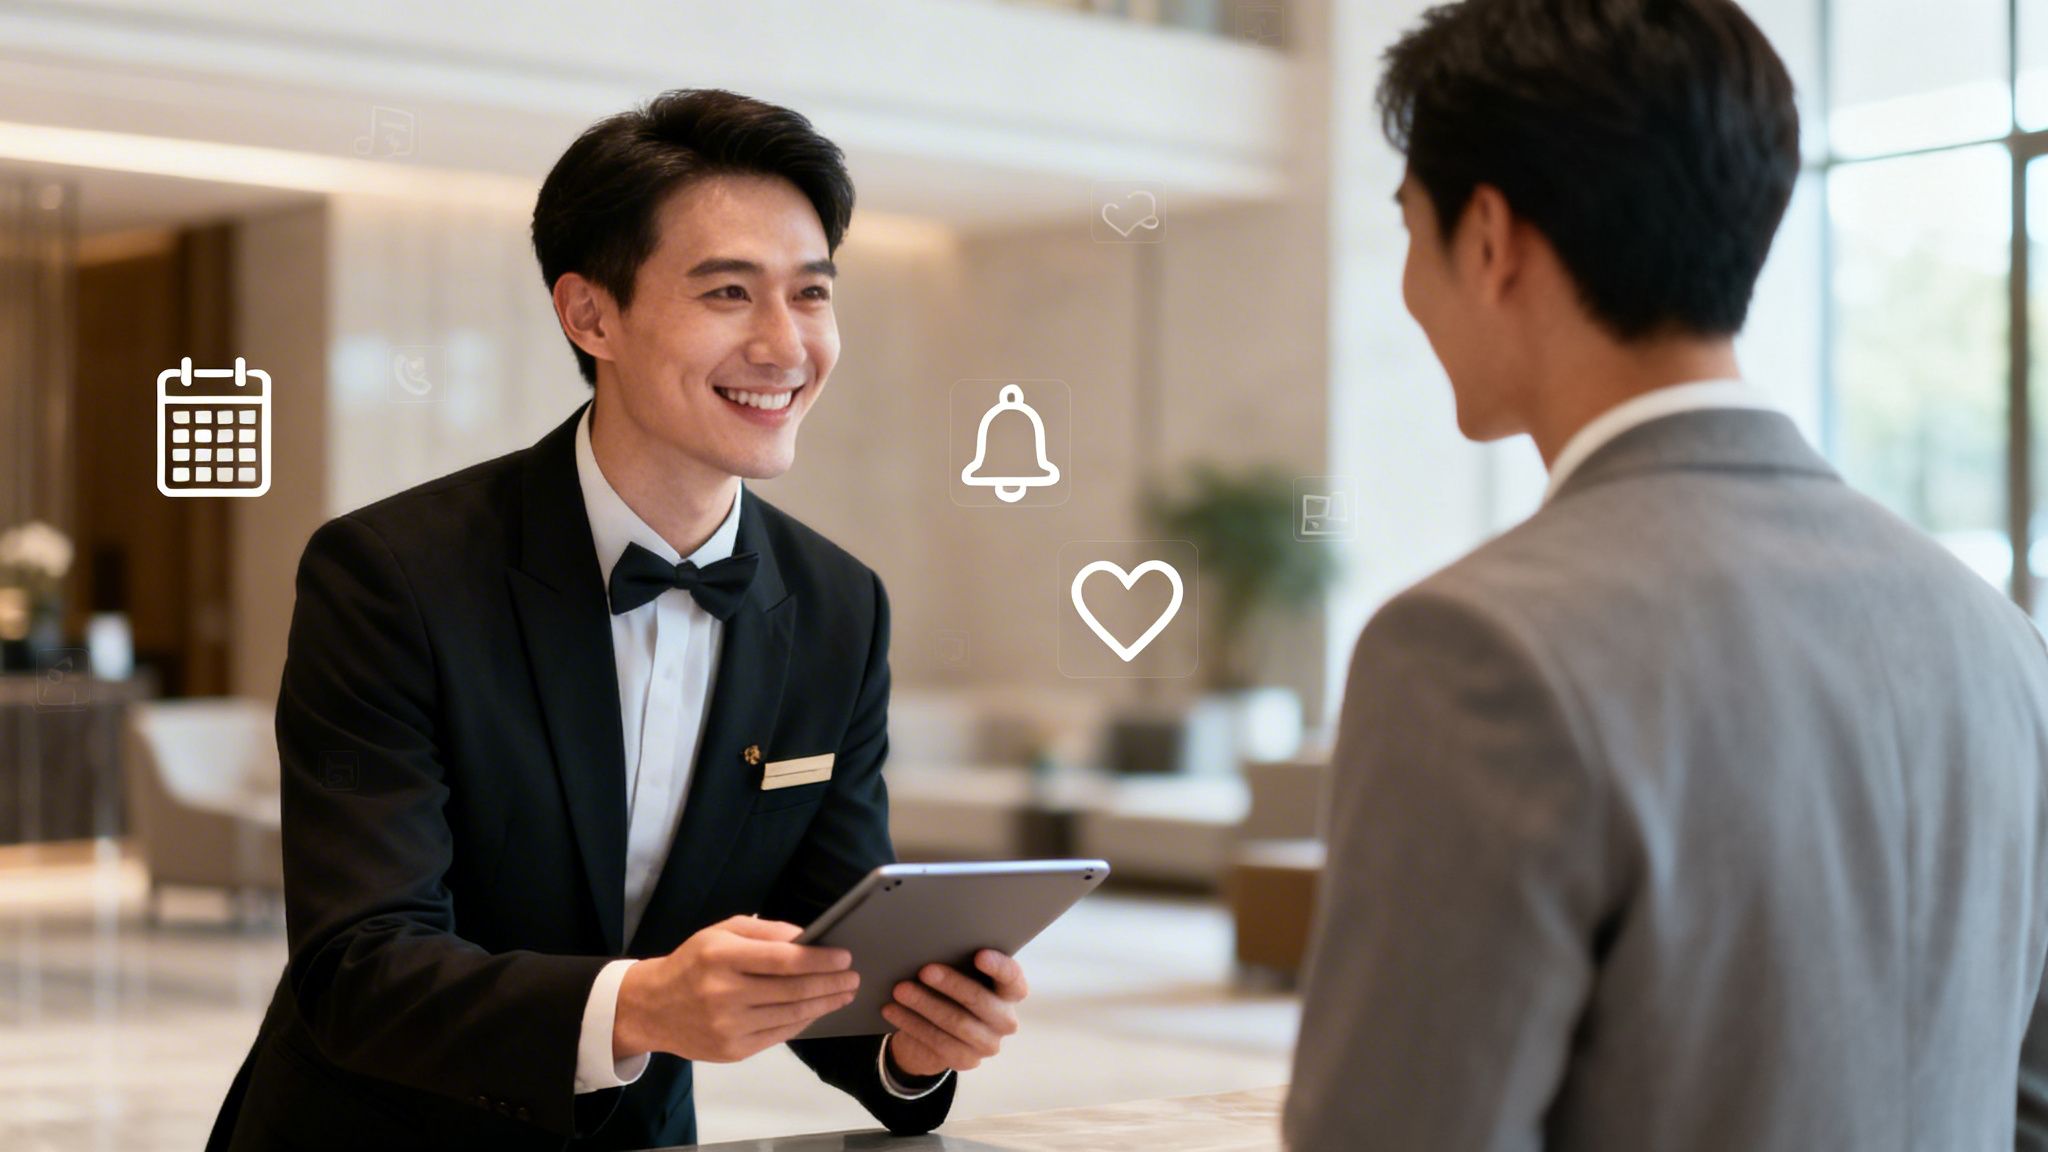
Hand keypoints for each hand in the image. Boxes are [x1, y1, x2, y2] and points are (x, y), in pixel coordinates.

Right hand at [614, 915, 857, 1063]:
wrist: (651, 1007)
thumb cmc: (693, 963)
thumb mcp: (721, 932)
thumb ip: (765, 931)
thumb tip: (807, 938)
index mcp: (721, 956)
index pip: (784, 959)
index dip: (820, 959)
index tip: (845, 957)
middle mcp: (723, 993)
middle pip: (793, 990)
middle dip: (830, 983)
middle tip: (853, 978)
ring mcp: (727, 1026)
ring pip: (791, 1015)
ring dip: (824, 1004)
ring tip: (843, 994)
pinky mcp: (732, 1051)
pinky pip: (779, 1035)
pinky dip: (803, 1022)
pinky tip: (817, 1010)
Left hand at [881, 949, 1028, 1076]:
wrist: (937, 1030)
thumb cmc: (951, 990)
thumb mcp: (960, 975)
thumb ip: (958, 962)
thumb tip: (930, 946)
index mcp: (1010, 992)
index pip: (1012, 978)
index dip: (999, 967)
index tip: (979, 955)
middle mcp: (1005, 1020)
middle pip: (980, 1000)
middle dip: (951, 984)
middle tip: (924, 970)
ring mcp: (988, 1044)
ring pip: (956, 1023)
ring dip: (925, 1004)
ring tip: (900, 990)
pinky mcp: (967, 1060)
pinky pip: (938, 1042)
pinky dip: (912, 1024)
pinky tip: (893, 1010)